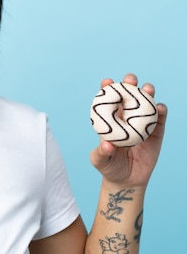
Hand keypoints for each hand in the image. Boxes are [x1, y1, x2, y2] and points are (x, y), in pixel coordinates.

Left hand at [89, 73, 167, 187]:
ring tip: (148, 88)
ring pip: (146, 105)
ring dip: (148, 94)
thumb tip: (108, 144)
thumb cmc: (109, 167)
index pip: (108, 101)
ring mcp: (141, 125)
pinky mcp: (156, 135)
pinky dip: (161, 112)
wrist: (127, 181)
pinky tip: (160, 107)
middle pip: (128, 97)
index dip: (107, 89)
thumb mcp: (99, 160)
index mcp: (110, 121)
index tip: (107, 81)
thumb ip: (101, 152)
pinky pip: (160, 121)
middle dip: (129, 85)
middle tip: (130, 79)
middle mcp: (126, 119)